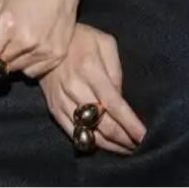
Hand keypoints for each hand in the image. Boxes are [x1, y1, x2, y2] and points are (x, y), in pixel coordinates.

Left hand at [0, 0, 84, 87]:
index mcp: (8, 25)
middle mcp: (26, 41)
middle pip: (0, 66)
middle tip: (2, 43)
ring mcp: (43, 50)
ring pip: (16, 71)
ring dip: (12, 62)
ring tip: (20, 40)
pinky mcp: (57, 55)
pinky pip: (33, 73)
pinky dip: (28, 65)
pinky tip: (33, 47)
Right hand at [39, 24, 145, 153]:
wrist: (44, 39)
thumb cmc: (81, 38)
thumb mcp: (105, 42)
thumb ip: (116, 70)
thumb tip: (121, 98)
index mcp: (90, 69)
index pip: (114, 105)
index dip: (130, 124)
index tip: (144, 136)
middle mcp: (75, 88)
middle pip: (103, 124)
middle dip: (124, 139)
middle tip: (139, 146)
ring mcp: (62, 101)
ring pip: (89, 133)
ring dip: (110, 146)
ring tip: (126, 149)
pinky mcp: (54, 109)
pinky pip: (73, 134)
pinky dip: (90, 143)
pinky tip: (104, 145)